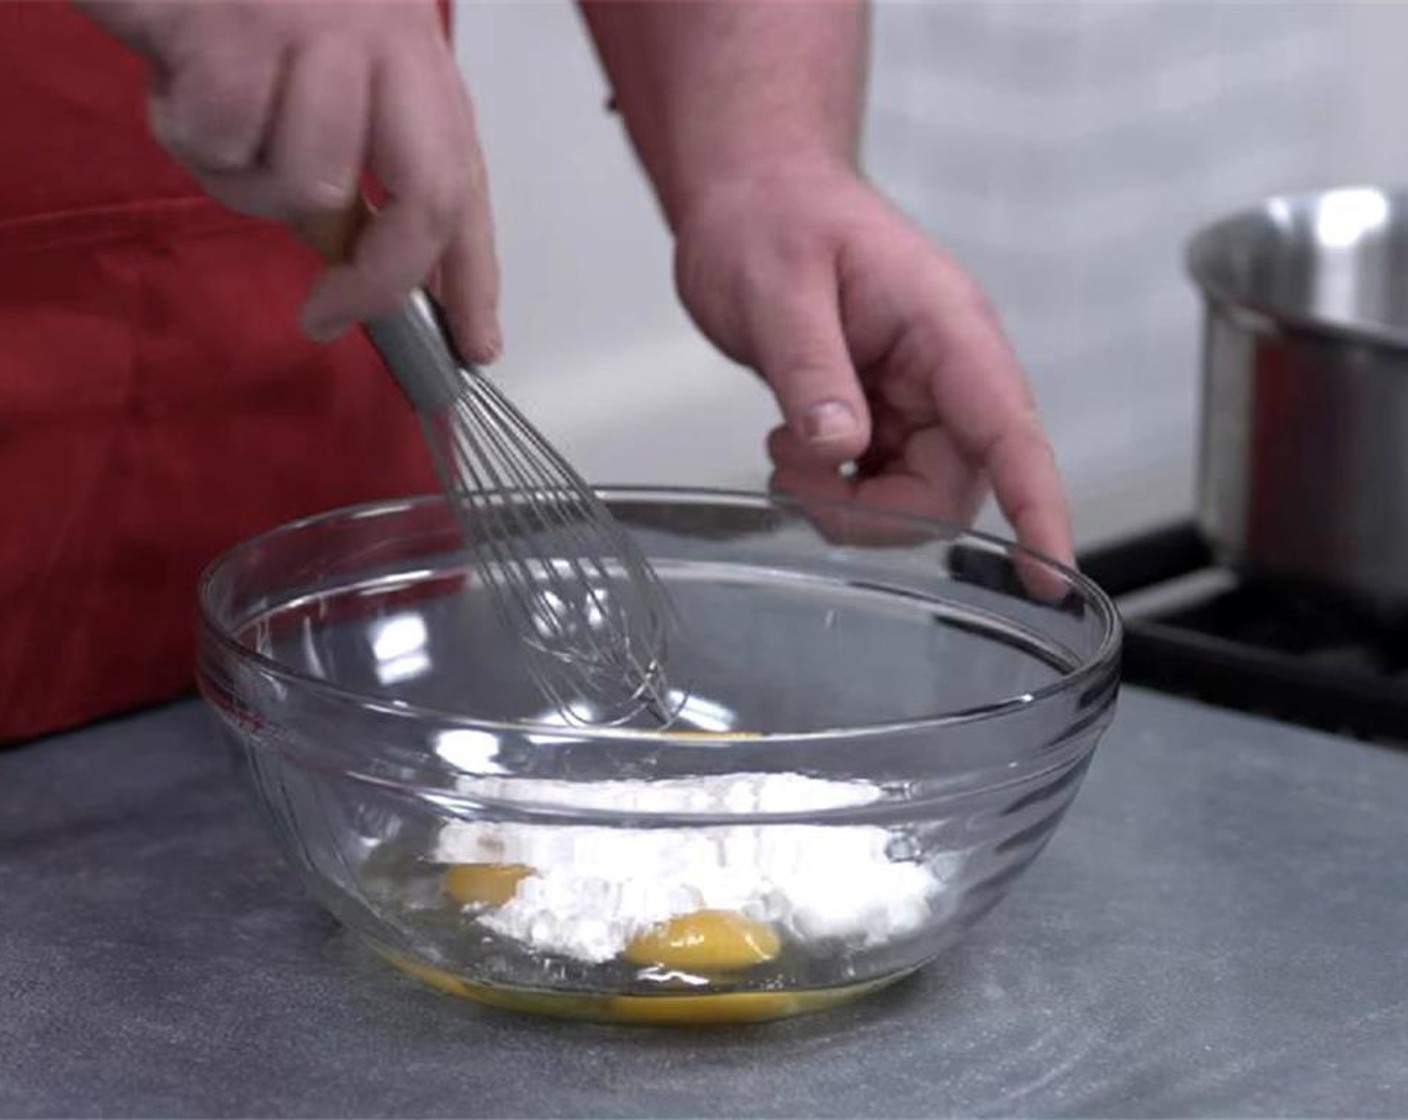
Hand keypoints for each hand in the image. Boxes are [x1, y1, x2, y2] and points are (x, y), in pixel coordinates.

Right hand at [76, 0, 499, 360]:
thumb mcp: (317, 81)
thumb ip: (349, 168)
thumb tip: (351, 260)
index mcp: (414, 63)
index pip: (465, 186)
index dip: (475, 278)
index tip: (477, 346)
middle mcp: (387, 44)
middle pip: (426, 203)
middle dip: (375, 282)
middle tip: (325, 316)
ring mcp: (317, 31)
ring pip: (309, 184)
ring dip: (247, 180)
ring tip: (214, 114)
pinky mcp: (238, 25)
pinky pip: (224, 143)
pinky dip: (186, 129)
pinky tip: (178, 72)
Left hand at [673, 163, 1071, 565]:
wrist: (754, 196)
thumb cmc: (775, 215)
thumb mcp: (778, 286)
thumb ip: (810, 369)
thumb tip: (841, 446)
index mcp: (946, 329)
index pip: (1011, 430)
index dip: (1037, 507)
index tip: (1050, 576)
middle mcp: (948, 370)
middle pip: (951, 488)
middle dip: (873, 512)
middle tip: (794, 477)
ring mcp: (921, 397)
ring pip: (914, 498)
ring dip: (847, 503)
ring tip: (785, 449)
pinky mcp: (889, 415)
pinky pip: (884, 485)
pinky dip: (836, 491)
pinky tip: (795, 450)